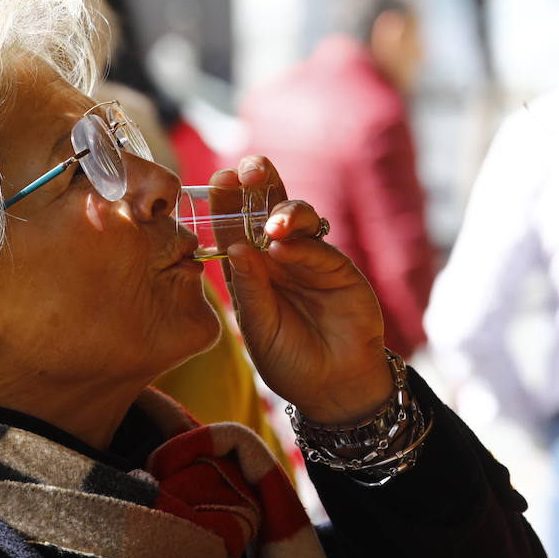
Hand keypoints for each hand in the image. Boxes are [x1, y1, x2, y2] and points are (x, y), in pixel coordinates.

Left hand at [214, 156, 392, 424]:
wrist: (333, 386)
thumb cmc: (288, 360)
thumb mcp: (258, 329)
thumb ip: (249, 290)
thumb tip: (236, 246)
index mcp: (248, 268)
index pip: (233, 226)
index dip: (226, 202)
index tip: (220, 180)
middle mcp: (276, 256)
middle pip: (265, 207)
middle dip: (259, 183)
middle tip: (250, 170)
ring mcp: (307, 258)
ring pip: (296, 217)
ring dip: (283, 210)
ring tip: (273, 224)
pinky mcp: (338, 267)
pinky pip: (319, 247)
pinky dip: (302, 244)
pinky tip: (287, 246)